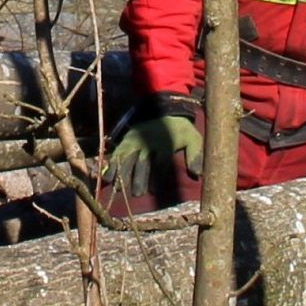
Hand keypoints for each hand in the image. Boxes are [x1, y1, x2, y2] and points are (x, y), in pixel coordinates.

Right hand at [101, 95, 200, 216]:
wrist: (166, 110)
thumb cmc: (181, 131)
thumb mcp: (194, 139)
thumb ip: (196, 156)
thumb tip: (197, 175)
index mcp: (165, 142)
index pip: (160, 162)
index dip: (157, 178)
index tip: (154, 192)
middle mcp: (148, 141)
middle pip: (142, 161)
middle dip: (139, 178)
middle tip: (137, 194)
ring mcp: (135, 140)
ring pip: (127, 158)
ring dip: (122, 173)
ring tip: (118, 188)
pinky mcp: (126, 140)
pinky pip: (117, 153)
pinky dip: (112, 166)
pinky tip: (108, 178)